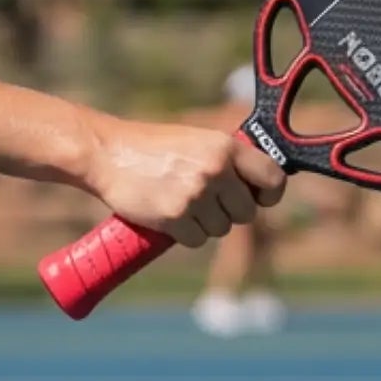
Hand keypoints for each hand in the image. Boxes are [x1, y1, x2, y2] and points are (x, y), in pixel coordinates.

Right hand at [86, 121, 284, 249]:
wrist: (107, 154)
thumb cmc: (151, 148)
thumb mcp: (196, 141)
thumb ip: (226, 160)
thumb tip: (256, 188)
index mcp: (225, 147)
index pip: (272, 178)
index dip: (268, 195)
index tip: (258, 199)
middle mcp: (215, 170)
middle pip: (246, 212)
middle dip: (228, 212)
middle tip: (204, 201)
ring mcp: (195, 195)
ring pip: (221, 228)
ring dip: (204, 223)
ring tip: (178, 202)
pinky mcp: (175, 217)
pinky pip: (197, 240)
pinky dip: (184, 234)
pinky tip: (167, 215)